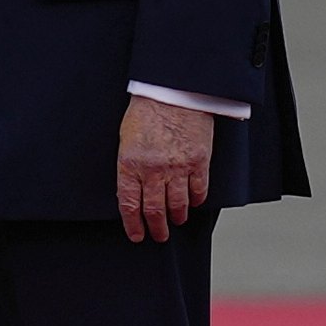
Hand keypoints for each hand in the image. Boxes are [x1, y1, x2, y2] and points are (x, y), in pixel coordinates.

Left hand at [115, 98, 214, 244]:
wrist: (174, 89)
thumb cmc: (147, 110)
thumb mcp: (126, 138)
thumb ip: (129, 165)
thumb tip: (131, 191)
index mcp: (130, 164)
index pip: (129, 205)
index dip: (133, 225)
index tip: (137, 235)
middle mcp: (153, 170)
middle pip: (155, 211)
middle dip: (157, 228)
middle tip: (159, 235)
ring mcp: (178, 168)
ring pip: (178, 206)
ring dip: (177, 217)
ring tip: (177, 221)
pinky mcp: (199, 162)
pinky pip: (199, 191)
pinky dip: (196, 201)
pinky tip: (194, 203)